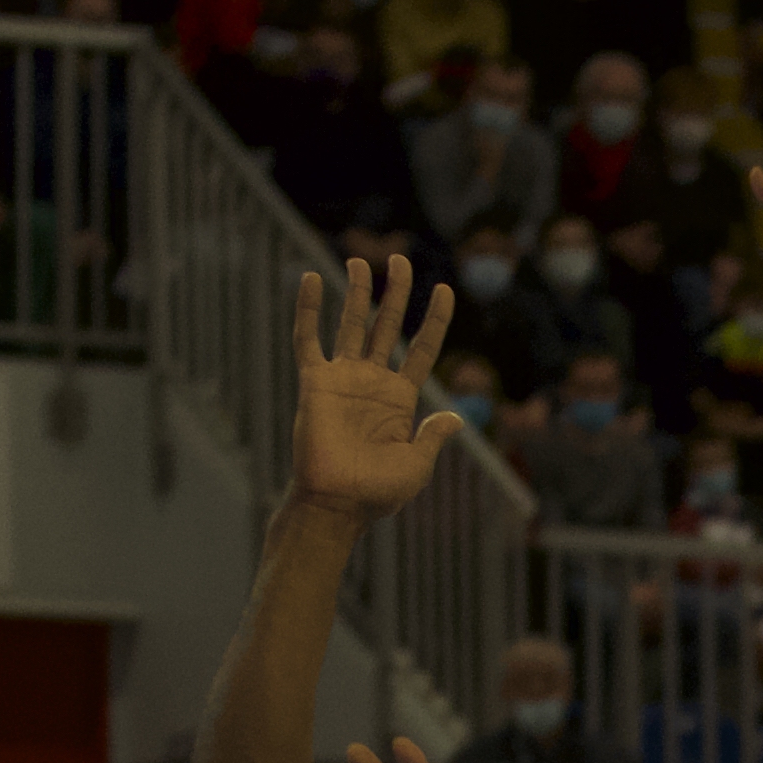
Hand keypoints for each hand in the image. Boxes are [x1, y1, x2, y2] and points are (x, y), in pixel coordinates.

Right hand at [288, 247, 461, 520]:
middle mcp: (372, 382)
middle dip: (395, 292)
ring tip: (361, 262)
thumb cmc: (377, 493)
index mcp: (401, 398)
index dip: (434, 319)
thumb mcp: (417, 465)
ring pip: (351, 324)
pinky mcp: (315, 382)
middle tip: (400, 258)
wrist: (337, 504)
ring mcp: (343, 379)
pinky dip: (306, 309)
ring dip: (356, 292)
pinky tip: (309, 279)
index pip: (421, 348)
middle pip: (387, 325)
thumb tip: (456, 417)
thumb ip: (434, 436)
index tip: (444, 290)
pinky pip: (308, 339)